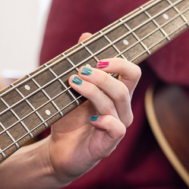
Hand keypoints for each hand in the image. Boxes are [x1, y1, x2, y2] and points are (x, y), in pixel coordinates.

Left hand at [45, 34, 141, 186]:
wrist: (56, 151)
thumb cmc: (67, 120)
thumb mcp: (70, 90)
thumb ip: (80, 65)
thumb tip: (86, 36)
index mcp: (116, 95)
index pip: (132, 73)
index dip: (119, 62)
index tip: (96, 59)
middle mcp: (121, 110)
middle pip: (125, 86)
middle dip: (102, 76)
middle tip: (80, 71)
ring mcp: (116, 127)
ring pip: (116, 103)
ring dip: (94, 91)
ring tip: (74, 84)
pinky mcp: (108, 145)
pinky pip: (116, 129)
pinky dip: (103, 120)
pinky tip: (89, 118)